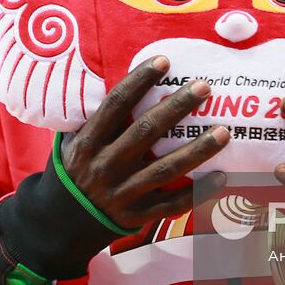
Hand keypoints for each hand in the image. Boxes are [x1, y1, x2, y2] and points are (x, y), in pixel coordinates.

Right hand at [60, 56, 229, 230]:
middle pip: (146, 132)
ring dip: (197, 150)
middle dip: (177, 107)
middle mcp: (105, 166)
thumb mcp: (71, 141)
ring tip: (224, 132)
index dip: (139, 80)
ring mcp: (122, 193)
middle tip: (204, 87)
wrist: (60, 223)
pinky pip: (172, 204)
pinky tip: (222, 175)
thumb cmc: (73, 170)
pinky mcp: (136, 215)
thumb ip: (94, 118)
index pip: (116, 104)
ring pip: (165, 169)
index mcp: (88, 142)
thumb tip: (124, 81)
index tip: (164, 61)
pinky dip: (198, 192)